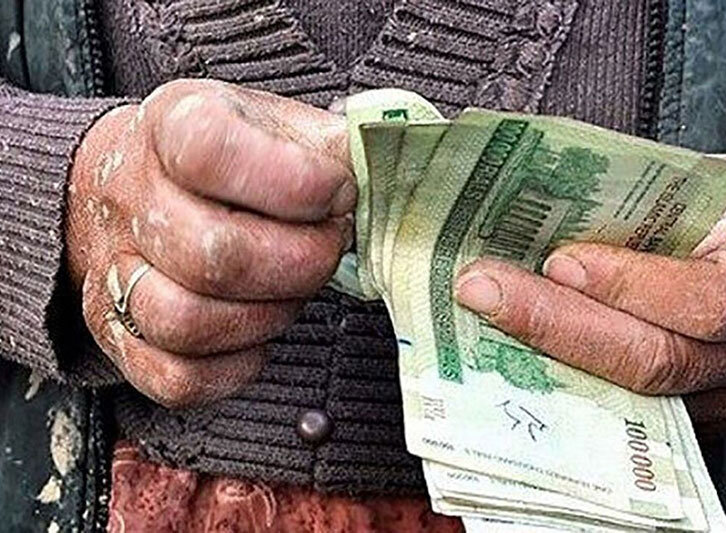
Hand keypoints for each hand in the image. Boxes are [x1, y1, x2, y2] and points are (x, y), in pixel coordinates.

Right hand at [67, 79, 353, 406]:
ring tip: (295, 290)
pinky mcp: (120, 334)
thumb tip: (381, 174)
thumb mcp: (273, 123)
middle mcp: (134, 197)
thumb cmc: (220, 160)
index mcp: (174, 127)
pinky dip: (235, 368)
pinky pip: (176, 378)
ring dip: (268, 317)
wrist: (129, 184)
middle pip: (211, 252)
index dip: (294, 183)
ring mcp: (114, 271)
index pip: (211, 152)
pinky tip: (260, 333)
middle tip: (330, 250)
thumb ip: (329, 145)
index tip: (339, 193)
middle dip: (301, 262)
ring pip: (187, 321)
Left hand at [456, 152, 725, 433]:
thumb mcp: (716, 180)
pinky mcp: (714, 412)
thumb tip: (538, 206)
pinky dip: (573, 380)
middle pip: (659, 360)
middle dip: (556, 326)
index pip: (711, 298)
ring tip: (483, 319)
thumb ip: (648, 202)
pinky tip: (518, 353)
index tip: (558, 261)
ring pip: (638, 395)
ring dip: (550, 357)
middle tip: (481, 291)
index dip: (631, 286)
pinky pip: (636, 409)